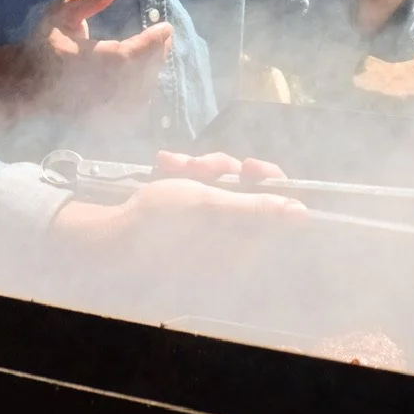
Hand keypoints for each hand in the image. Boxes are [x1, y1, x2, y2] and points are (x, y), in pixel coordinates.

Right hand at [0, 0, 169, 143]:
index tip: (165, 28)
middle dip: (156, 55)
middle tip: (163, 40)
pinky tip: (144, 80)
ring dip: (152, 74)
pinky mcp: (100, 122)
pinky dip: (143, 95)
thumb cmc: (44, 43)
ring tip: (156, 56)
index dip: (153, 43)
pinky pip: (131, 112)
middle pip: (140, 75)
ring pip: (140, 95)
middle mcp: (94, 88)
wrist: (23, 83)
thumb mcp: (61, 12)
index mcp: (85, 60)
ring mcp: (98, 109)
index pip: (130, 54)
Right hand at [53, 168, 306, 310]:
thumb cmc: (160, 221)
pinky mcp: (191, 219)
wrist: (109, 232)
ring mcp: (211, 230)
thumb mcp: (210, 206)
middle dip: (222, 169)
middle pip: (248, 191)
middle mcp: (232, 242)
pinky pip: (200, 187)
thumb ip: (256, 207)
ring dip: (200, 166)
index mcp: (244, 250)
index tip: (249, 165)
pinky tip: (164, 165)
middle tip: (200, 164)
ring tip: (172, 164)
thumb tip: (303, 213)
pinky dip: (184, 173)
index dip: (265, 181)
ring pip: (221, 183)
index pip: (275, 209)